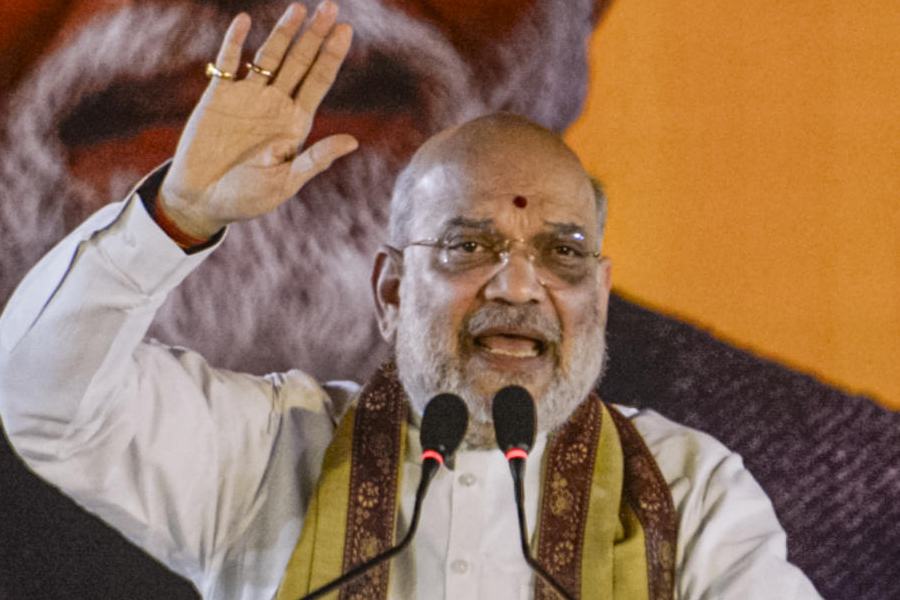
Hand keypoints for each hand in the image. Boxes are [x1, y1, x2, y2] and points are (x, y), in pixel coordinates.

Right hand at [159, 2, 356, 238]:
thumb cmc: (247, 198)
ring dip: (283, 33)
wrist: (201, 201)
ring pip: (269, 56)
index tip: (345, 30)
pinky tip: (244, 22)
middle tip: (331, 6)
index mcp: (296, 123)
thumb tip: (353, 141)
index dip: (332, 56)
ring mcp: (248, 97)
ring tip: (298, 9)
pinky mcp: (218, 96)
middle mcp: (275, 104)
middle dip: (315, 35)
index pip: (319, 81)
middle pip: (300, 62)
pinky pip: (227, 63)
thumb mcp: (285, 182)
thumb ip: (315, 159)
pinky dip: (235, 42)